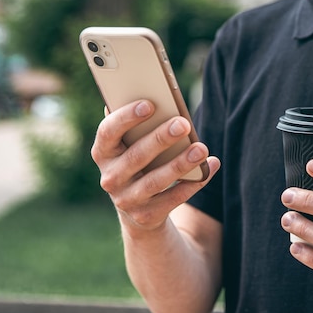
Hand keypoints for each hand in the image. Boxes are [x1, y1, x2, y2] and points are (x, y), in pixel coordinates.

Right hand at [91, 100, 219, 231]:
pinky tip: (209, 166)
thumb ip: (136, 126)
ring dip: (180, 163)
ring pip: (156, 180)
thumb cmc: (139, 162)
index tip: (150, 104)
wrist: (138, 209)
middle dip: (161, 139)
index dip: (126, 118)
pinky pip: (174, 198)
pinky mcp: (147, 215)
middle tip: (183, 123)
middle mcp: (110, 178)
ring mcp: (127, 200)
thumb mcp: (131, 146)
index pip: (107, 133)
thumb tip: (154, 97)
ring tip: (201, 148)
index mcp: (103, 153)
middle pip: (136, 157)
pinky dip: (194, 182)